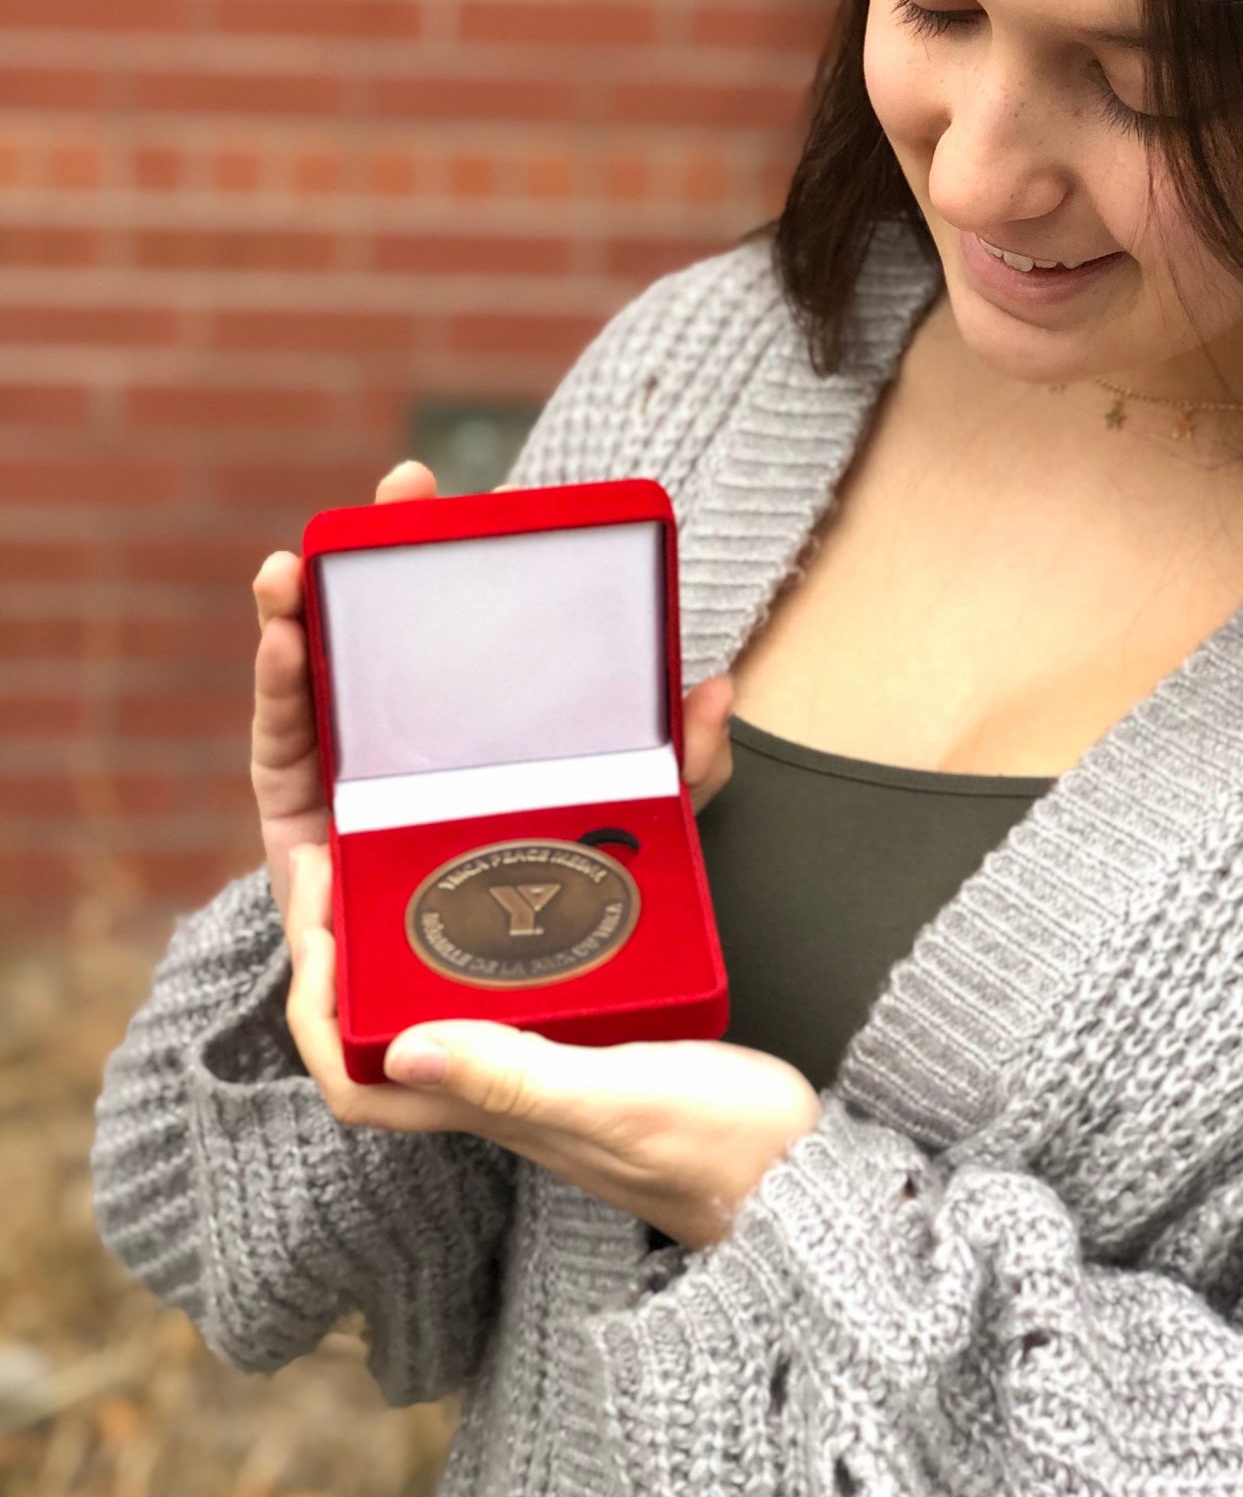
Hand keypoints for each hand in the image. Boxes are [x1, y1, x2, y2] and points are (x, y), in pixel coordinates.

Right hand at [251, 464, 735, 926]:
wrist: (465, 1008)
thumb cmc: (534, 896)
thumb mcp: (620, 826)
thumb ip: (680, 767)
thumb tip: (714, 688)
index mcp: (461, 715)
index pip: (450, 616)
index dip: (443, 549)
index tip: (442, 488)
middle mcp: (393, 728)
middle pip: (373, 628)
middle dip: (375, 548)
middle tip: (393, 495)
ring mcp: (339, 768)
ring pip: (311, 672)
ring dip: (297, 604)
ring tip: (295, 567)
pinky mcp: (298, 819)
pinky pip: (281, 745)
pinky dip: (275, 689)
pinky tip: (283, 644)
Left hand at [283, 842, 817, 1249]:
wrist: (809, 1174)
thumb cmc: (722, 1146)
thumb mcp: (620, 1094)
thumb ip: (519, 1075)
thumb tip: (402, 1048)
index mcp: (491, 1109)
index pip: (353, 1081)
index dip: (315, 1006)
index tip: (320, 914)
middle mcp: (501, 1092)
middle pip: (376, 1033)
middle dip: (341, 951)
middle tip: (341, 858)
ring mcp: (543, 1070)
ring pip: (434, 1007)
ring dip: (399, 941)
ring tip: (396, 859)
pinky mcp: (588, 1045)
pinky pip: (502, 991)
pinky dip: (482, 938)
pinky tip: (508, 886)